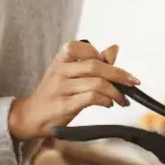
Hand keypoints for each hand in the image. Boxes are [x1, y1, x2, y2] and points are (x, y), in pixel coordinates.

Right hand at [8, 41, 139, 139]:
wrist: (31, 116)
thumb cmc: (54, 93)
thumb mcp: (69, 73)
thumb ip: (92, 62)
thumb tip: (114, 48)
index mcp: (61, 59)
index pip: (85, 48)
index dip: (102, 55)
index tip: (113, 66)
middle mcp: (60, 70)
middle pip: (95, 65)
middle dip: (119, 74)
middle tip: (132, 82)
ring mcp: (61, 88)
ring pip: (96, 82)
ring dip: (115, 91)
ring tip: (122, 98)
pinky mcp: (64, 105)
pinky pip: (91, 98)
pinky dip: (106, 100)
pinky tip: (109, 104)